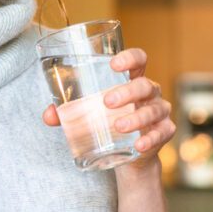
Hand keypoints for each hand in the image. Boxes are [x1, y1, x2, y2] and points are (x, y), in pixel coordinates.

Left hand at [42, 48, 174, 168]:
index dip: (129, 58)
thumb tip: (48, 115)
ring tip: (119, 126)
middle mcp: (149, 92)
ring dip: (136, 118)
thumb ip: (68, 111)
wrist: (129, 154)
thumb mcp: (89, 113)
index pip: (139, 59)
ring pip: (153, 110)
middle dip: (127, 92)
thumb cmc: (108, 121)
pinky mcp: (164, 132)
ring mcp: (159, 112)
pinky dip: (150, 139)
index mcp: (132, 79)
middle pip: (144, 85)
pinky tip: (139, 145)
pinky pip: (162, 133)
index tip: (113, 64)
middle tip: (107, 102)